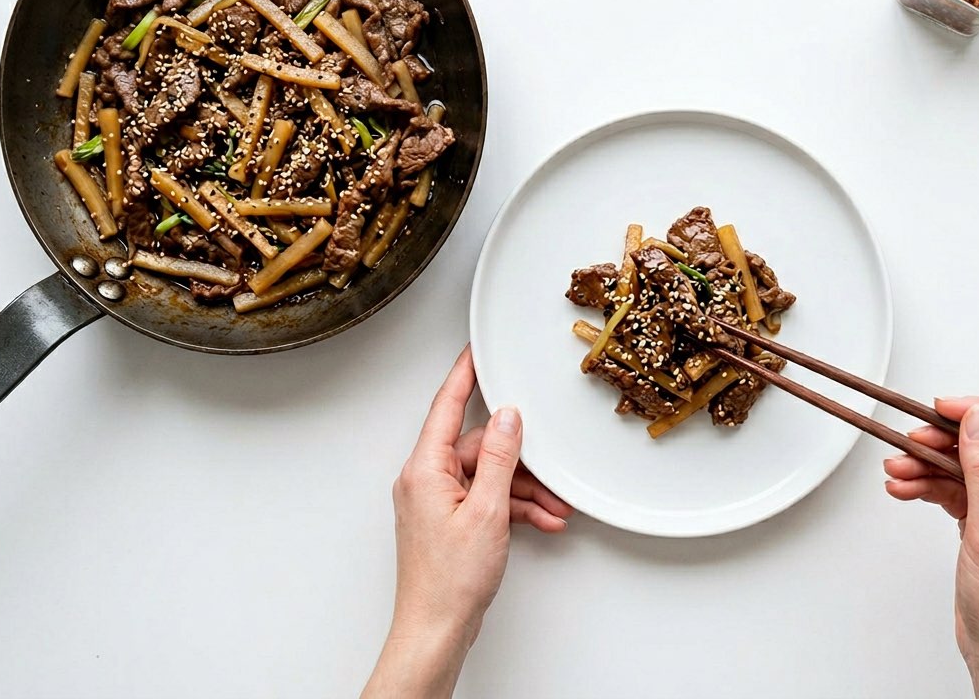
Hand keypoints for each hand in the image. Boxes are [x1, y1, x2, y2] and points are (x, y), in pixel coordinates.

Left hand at [363, 345, 573, 698]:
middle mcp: (425, 480)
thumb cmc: (449, 581)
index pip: (446, 406)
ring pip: (488, 476)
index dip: (464, 374)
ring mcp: (436, 501)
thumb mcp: (487, 511)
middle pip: (478, 447)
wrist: (436, 629)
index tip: (477, 350)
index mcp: (424, 469)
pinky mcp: (448, 521)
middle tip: (552, 469)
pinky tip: (539, 520)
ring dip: (524, 490)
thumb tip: (507, 417)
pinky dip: (513, 508)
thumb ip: (499, 458)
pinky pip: (485, 499)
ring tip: (554, 508)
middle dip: (521, 460)